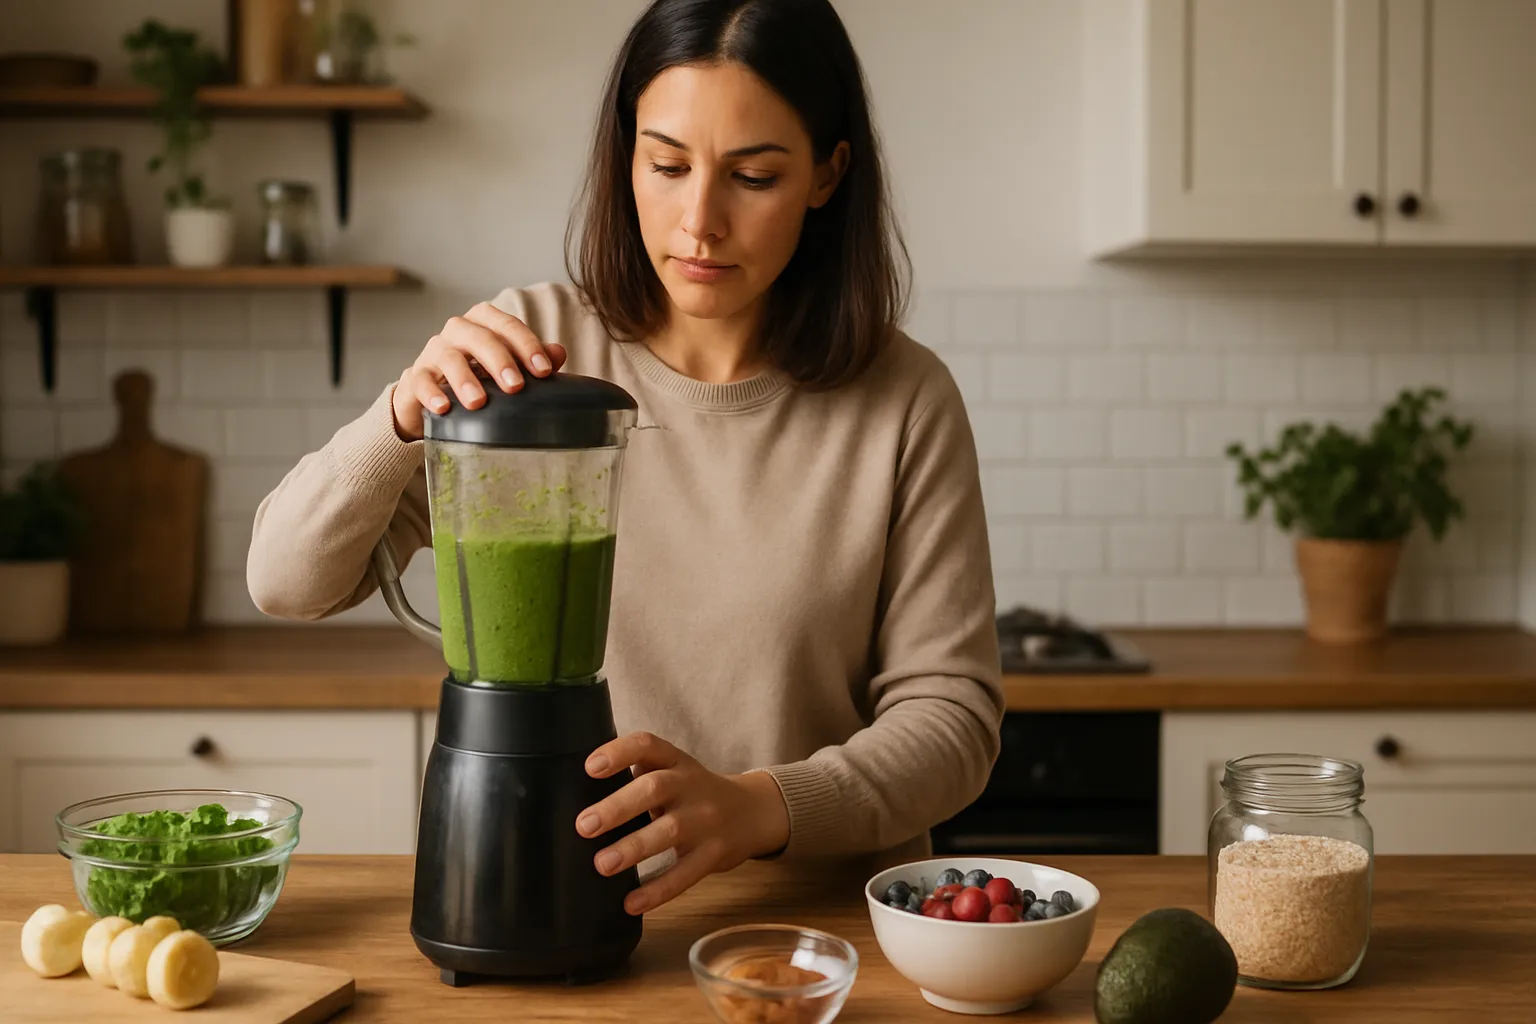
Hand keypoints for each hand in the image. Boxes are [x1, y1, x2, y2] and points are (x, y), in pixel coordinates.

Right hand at [391, 301, 568, 439]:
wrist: (436, 396)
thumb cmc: (480, 377)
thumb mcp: (508, 368)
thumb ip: (532, 360)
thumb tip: (559, 353)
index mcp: (485, 323)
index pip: (507, 325)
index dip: (527, 345)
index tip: (544, 371)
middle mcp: (458, 331)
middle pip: (479, 337)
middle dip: (499, 360)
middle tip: (515, 386)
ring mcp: (434, 352)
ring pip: (449, 357)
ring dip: (465, 379)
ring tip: (479, 402)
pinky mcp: (416, 376)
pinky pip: (421, 381)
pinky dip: (431, 394)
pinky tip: (444, 408)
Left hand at [576, 732, 790, 914]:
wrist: (752, 812)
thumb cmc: (694, 793)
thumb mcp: (675, 772)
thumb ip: (639, 774)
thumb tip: (579, 795)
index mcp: (676, 761)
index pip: (648, 745)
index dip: (619, 752)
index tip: (590, 767)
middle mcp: (692, 785)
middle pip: (655, 788)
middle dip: (618, 806)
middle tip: (584, 825)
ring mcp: (706, 820)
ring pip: (670, 831)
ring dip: (634, 848)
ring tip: (602, 864)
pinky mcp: (714, 854)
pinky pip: (685, 873)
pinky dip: (658, 890)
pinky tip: (632, 902)